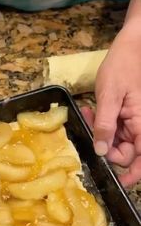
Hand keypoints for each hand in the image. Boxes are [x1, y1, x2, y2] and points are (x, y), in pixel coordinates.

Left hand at [82, 25, 140, 186]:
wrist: (132, 43)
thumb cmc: (124, 64)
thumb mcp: (110, 95)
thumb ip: (105, 125)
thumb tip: (100, 151)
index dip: (132, 174)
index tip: (117, 182)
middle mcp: (140, 126)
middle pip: (125, 152)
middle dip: (105, 147)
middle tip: (90, 130)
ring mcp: (133, 120)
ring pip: (116, 140)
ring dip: (100, 133)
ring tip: (89, 113)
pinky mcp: (126, 114)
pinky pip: (113, 127)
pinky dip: (102, 123)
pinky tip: (92, 110)